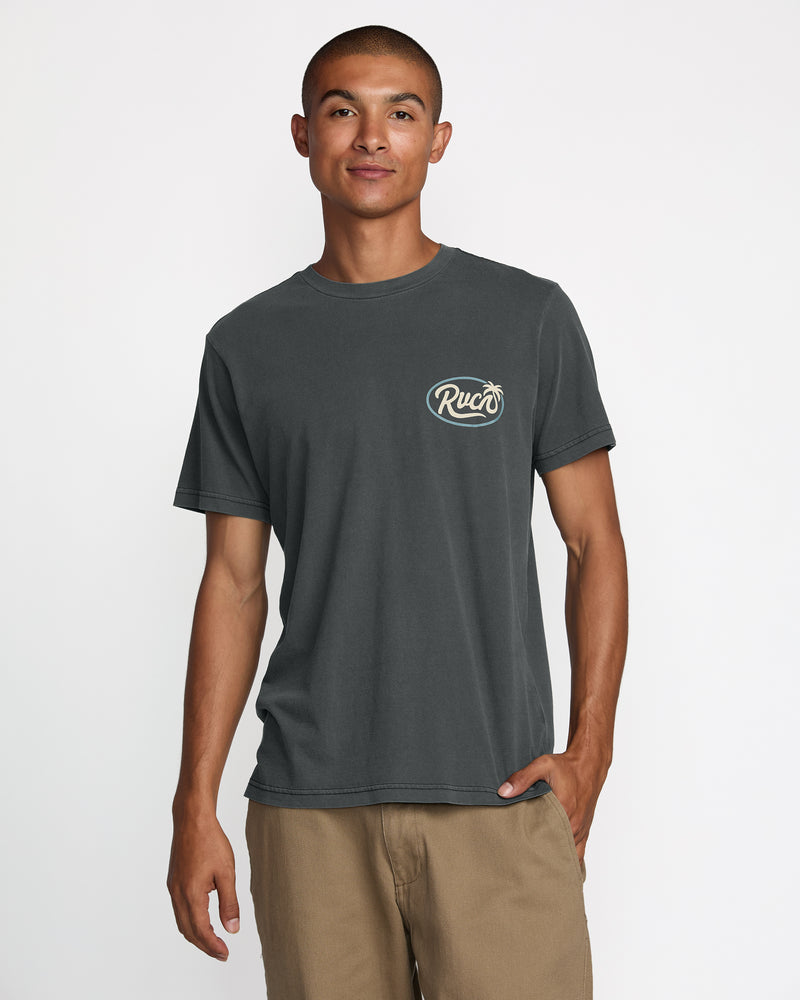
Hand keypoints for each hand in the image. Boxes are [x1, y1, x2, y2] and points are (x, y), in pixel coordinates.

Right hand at [167, 803, 239, 960]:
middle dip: (204, 945)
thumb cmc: (211, 841)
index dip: (213, 946)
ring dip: (196, 934)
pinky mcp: (173, 881)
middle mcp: (178, 894)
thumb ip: (229, 902)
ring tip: (213, 940)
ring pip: (182, 921)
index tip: (226, 954)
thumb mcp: (226, 872)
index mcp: (191, 894)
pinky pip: (179, 910)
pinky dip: (190, 921)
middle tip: (221, 953)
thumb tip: (233, 929)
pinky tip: (202, 919)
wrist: (192, 819)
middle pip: (188, 931)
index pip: (201, 931)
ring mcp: (173, 887)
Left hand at [496, 749, 609, 862]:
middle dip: (540, 859)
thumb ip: (522, 778)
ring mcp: (581, 831)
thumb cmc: (566, 766)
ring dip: (554, 861)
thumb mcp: (542, 765)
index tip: (516, 855)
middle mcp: (574, 825)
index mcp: (564, 811)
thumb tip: (503, 792)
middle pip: (555, 852)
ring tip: (536, 867)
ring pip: (568, 857)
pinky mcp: (584, 831)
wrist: (589, 765)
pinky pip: (578, 855)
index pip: (545, 840)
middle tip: (522, 866)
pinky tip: (555, 867)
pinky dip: (567, 861)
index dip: (531, 849)